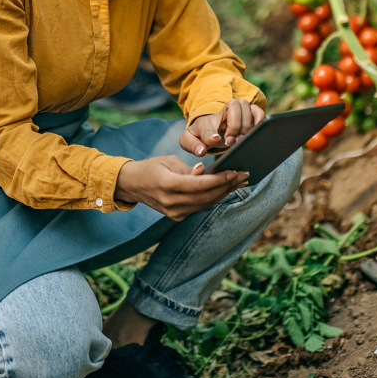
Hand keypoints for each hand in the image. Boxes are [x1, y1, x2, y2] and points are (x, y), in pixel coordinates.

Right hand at [114, 156, 247, 220]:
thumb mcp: (169, 161)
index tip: (234, 172)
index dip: (219, 180)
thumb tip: (204, 172)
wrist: (132, 185)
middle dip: (227, 186)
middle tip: (244, 175)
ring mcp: (174, 212)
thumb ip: (188, 169)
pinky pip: (200, 207)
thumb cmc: (152, 167)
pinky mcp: (177, 216)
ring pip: (206, 204)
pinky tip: (226, 190)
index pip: (199, 185)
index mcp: (168, 185)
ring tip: (240, 182)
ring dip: (225, 193)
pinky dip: (214, 198)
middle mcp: (172, 203)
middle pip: (206, 197)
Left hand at [179, 99, 265, 157]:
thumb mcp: (190, 140)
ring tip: (242, 140)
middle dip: (235, 125)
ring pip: (248, 107)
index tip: (215, 140)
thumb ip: (192, 145)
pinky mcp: (251, 117)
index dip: (211, 133)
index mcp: (208, 118)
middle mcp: (226, 111)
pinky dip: (260, 121)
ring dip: (247, 124)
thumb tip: (201, 150)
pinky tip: (255, 133)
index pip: (209, 123)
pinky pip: (259, 113)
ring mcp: (240, 112)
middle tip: (230, 142)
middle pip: (235, 105)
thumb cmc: (202, 135)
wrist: (212, 133)